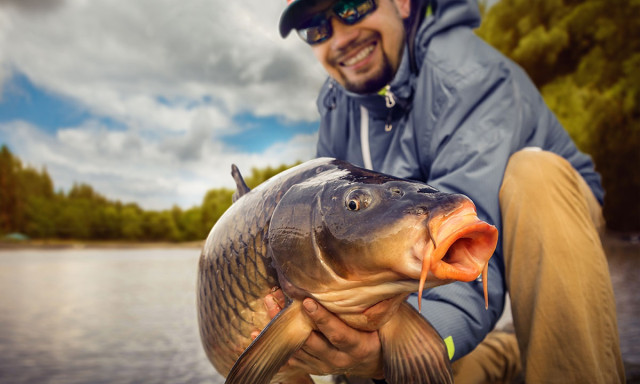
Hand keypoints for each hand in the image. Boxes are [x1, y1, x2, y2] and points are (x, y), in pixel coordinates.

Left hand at [255, 288, 383, 378]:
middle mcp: (339, 360)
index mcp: (358, 347)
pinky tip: (256, 333)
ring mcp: (323, 366)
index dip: (323, 319)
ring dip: (280, 328)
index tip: (307, 302)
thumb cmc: (377, 333)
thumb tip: (374, 279)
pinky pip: (289, 358)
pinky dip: (273, 345)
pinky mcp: (312, 367)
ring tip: (268, 304)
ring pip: (298, 348)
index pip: (338, 334)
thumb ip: (376, 306)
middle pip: (312, 341)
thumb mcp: (383, 321)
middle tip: (277, 299)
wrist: (372, 360)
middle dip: (293, 320)